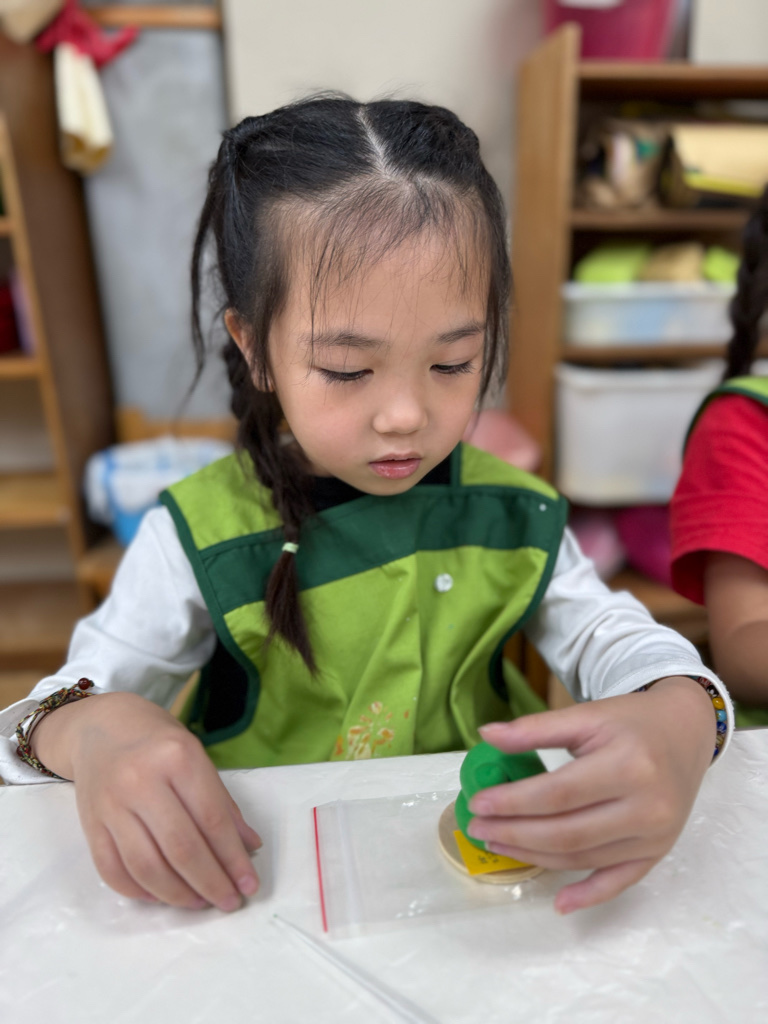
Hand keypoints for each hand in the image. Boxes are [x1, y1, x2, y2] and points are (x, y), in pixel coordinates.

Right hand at [32, 692, 261, 910]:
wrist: (100, 726)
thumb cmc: (157, 740)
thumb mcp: (196, 755)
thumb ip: (221, 802)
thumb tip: (249, 846)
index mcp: (177, 757)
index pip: (212, 820)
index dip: (234, 859)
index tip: (249, 884)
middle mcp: (141, 781)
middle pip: (182, 849)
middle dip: (212, 883)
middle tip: (230, 902)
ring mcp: (111, 805)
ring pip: (147, 867)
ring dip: (179, 895)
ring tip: (201, 902)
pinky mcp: (90, 825)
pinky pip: (113, 871)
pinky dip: (140, 892)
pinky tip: (162, 896)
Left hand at [467, 676, 714, 912]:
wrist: (685, 732)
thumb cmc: (631, 722)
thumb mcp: (586, 715)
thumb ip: (536, 727)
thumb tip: (486, 734)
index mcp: (628, 765)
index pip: (558, 794)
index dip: (513, 802)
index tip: (478, 803)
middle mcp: (647, 807)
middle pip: (567, 832)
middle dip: (515, 833)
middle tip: (478, 828)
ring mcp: (655, 837)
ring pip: (583, 858)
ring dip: (535, 857)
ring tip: (498, 844)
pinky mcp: (657, 854)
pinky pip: (619, 882)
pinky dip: (588, 896)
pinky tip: (558, 903)